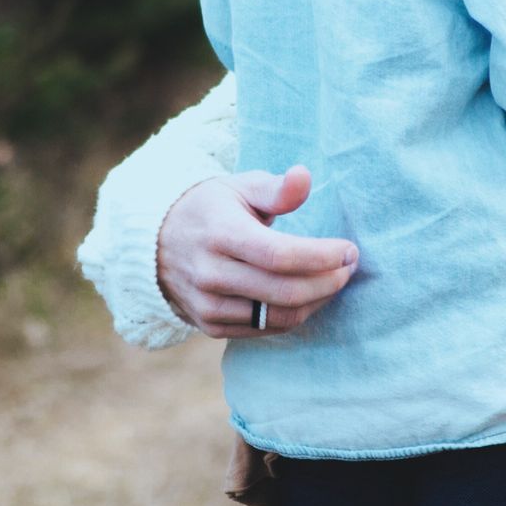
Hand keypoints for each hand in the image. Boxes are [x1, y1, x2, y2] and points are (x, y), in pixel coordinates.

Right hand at [155, 167, 357, 337]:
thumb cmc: (211, 209)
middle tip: (349, 267)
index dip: (322, 257)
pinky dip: (295, 314)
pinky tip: (309, 295)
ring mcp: (208, 304)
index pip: (280, 255)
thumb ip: (276, 189)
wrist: (156, 244)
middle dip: (329, 281)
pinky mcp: (211, 326)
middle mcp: (211, 273)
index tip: (349, 250)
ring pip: (280, 316)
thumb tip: (304, 177)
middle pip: (285, 291)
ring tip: (334, 281)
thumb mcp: (239, 188)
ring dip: (318, 301)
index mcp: (220, 233)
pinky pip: (266, 329)